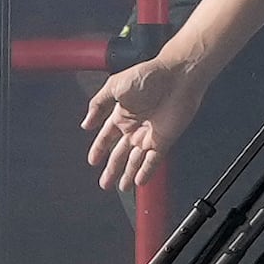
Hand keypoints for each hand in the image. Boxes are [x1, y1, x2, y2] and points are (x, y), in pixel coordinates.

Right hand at [84, 49, 206, 196]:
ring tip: (121, 187)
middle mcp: (135, 127)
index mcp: (122, 114)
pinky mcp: (164, 141)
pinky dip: (146, 172)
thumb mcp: (114, 86)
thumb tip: (86, 123)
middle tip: (105, 183)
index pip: (107, 137)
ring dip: (127, 175)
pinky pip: (153, 161)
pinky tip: (138, 182)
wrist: (177, 77)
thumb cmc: (149, 76)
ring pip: (135, 161)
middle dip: (112, 169)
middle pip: (120, 154)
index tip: (92, 161)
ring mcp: (149, 136)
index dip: (99, 149)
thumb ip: (98, 104)